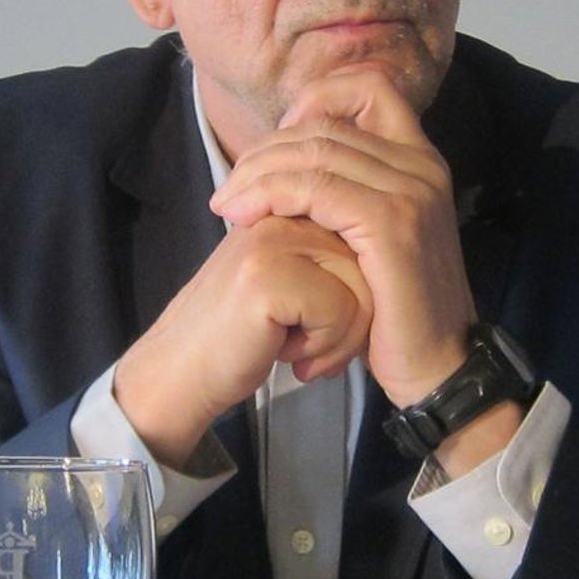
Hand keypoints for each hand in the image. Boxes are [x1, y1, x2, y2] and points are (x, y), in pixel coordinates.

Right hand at [111, 214, 371, 468]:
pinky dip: (324, 346)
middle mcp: (283, 210)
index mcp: (293, 205)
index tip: (315, 318)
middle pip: (373, 262)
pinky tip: (284, 353)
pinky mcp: (266, 274)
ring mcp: (272, 238)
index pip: (371, 237)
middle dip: (354, 316)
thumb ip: (338, 254)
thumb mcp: (300, 281)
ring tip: (295, 345)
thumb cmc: (247, 334)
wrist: (184, 372)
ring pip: (364, 286)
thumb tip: (394, 250)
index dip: (359, 293)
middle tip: (308, 339)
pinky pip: (342, 310)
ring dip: (340, 335)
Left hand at [210, 70, 474, 410]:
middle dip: (266, 149)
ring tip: (228, 205)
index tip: (278, 146)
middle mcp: (423, 165)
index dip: (317, 99)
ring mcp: (412, 191)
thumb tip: (288, 168)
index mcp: (422, 161)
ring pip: (317, 149)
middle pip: (328, 122)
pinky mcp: (394, 224)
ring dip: (259, 172)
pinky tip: (248, 217)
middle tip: (230, 189)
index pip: (369, 88)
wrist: (439, 369)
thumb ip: (346, 196)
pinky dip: (274, 193)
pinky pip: (318, 186)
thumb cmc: (395, 313)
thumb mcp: (373, 240)